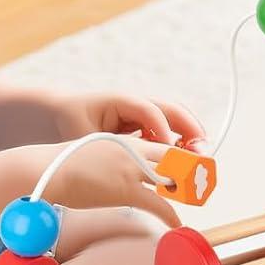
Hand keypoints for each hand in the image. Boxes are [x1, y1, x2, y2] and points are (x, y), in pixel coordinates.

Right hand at [46, 135, 182, 229]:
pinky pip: (158, 204)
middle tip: (200, 187)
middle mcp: (134, 152)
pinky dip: (171, 215)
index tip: (192, 170)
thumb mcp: (100, 151)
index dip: (184, 160)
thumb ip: (121, 157)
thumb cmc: (67, 163)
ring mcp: (131, 170)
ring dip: (184, 192)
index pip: (167, 147)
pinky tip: (176, 222)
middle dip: (192, 174)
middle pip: (176, 160)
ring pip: (171, 179)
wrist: (47, 169)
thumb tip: (132, 169)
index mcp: (129, 142)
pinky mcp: (125, 190)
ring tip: (191, 201)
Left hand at [56, 92, 209, 153]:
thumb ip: (106, 146)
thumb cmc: (72, 121)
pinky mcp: (147, 124)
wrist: (63, 111)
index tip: (169, 149)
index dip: (161, 130)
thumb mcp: (83, 134)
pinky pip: (171, 129)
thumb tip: (126, 163)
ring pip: (176, 119)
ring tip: (201, 157)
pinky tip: (187, 161)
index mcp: (121, 101)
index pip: (149, 111)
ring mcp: (145, 113)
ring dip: (191, 136)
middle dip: (190, 129)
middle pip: (172, 110)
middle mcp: (138, 104)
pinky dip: (183, 142)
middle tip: (201, 151)